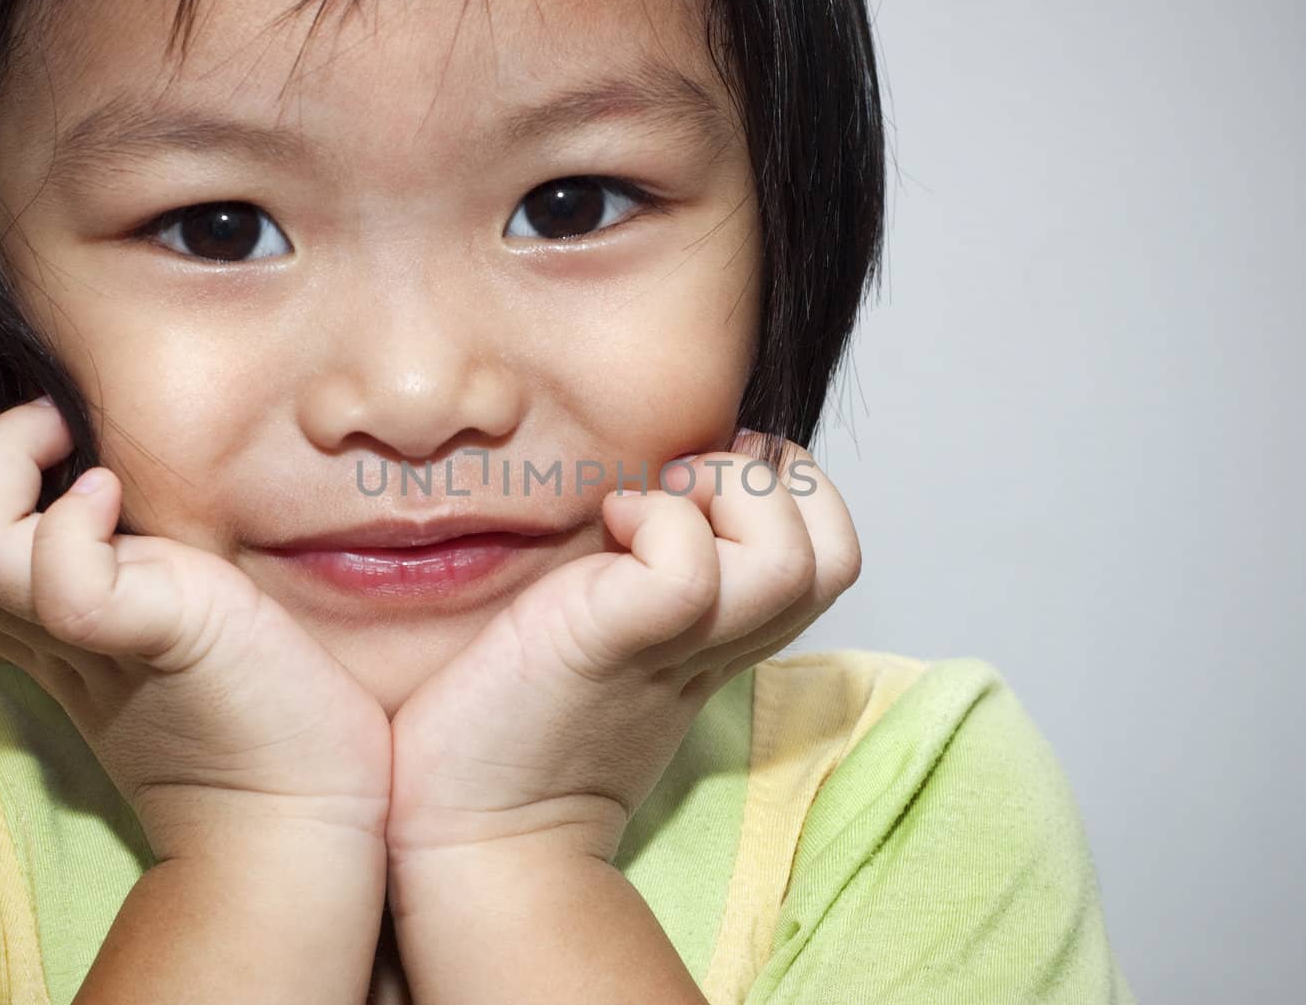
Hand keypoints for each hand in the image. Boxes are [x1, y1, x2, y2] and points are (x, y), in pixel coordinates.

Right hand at [0, 397, 392, 859]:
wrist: (307, 818)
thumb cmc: (273, 718)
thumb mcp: (188, 620)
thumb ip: (149, 570)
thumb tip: (136, 492)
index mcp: (58, 631)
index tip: (54, 442)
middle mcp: (54, 636)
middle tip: (53, 429)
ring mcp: (94, 639)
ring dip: (2, 466)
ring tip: (76, 447)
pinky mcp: (152, 637)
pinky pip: (62, 581)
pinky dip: (73, 524)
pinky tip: (120, 500)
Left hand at [384, 430, 861, 865]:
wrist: (469, 828)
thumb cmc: (509, 720)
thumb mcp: (602, 626)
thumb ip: (638, 569)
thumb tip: (643, 479)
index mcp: (718, 640)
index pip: (828, 557)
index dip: (793, 496)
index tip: (703, 483)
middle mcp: (715, 645)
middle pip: (835, 555)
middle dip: (782, 482)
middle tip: (686, 478)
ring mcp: (675, 646)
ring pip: (791, 562)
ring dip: (731, 494)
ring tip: (652, 497)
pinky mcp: (616, 640)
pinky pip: (687, 569)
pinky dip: (659, 519)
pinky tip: (608, 522)